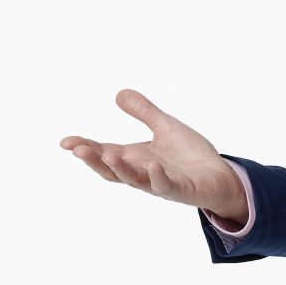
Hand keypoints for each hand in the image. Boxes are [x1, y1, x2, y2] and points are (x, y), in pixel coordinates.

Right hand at [58, 88, 246, 220]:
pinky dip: (158, 177)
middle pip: (111, 169)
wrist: (220, 176)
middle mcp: (142, 172)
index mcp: (135, 158)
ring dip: (120, 169)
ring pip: (134, 180)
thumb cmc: (191, 155)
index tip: (65, 142)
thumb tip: (119, 94)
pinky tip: (153, 165)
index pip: (104, 152)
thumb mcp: (165, 127)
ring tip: (107, 156)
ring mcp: (159, 183)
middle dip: (94, 160)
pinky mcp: (180, 190)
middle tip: (77, 149)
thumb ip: (144, 112)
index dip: (85, 147)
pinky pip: (166, 186)